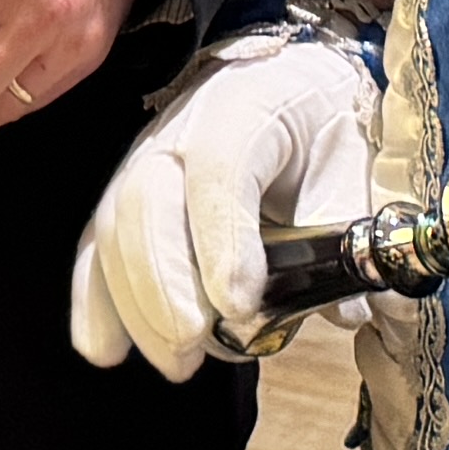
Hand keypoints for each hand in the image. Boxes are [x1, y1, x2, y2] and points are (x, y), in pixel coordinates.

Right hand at [67, 31, 376, 378]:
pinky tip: (108, 349)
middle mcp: (181, 129)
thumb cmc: (323, 126)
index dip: (221, 238)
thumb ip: (347, 230)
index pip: (220, 166)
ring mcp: (144, 161)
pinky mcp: (124, 195)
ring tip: (176, 361)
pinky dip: (94, 301)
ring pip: (115, 227)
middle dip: (164, 282)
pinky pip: (96, 246)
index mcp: (247, 105)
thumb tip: (343, 310)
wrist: (291, 88)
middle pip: (148, 199)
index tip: (238, 306)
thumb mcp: (354, 161)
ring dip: (136, 304)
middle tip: (191, 342)